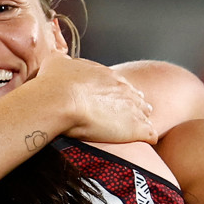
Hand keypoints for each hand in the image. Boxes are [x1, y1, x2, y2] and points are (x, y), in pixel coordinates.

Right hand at [37, 52, 156, 144]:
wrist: (59, 100)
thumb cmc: (53, 83)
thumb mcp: (55, 62)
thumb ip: (61, 62)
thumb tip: (58, 61)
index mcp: (106, 76)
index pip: (118, 85)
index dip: (116, 94)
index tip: (112, 101)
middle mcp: (122, 90)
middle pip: (135, 98)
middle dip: (133, 106)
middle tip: (128, 116)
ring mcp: (131, 108)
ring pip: (145, 114)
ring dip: (142, 121)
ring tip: (138, 130)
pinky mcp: (135, 128)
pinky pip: (150, 134)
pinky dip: (148, 137)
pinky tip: (145, 142)